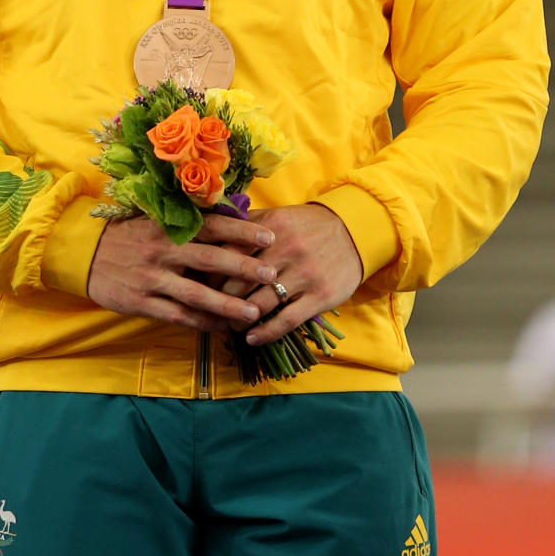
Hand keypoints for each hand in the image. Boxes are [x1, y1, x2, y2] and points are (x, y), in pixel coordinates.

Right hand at [87, 211, 278, 332]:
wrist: (83, 254)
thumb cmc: (128, 235)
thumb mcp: (154, 220)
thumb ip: (186, 224)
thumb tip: (229, 223)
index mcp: (168, 226)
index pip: (212, 225)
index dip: (242, 230)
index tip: (269, 236)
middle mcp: (163, 250)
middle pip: (210, 259)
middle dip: (243, 266)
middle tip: (272, 274)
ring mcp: (152, 278)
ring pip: (196, 294)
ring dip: (227, 304)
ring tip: (254, 312)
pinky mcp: (142, 302)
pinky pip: (178, 316)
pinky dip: (202, 323)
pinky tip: (222, 328)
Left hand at [221, 203, 362, 345]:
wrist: (355, 232)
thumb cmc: (308, 226)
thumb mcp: (278, 216)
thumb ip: (246, 224)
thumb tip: (210, 232)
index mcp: (271, 227)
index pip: (229, 252)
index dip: (210, 271)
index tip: (199, 283)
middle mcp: (286, 249)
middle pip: (239, 281)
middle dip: (219, 299)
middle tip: (209, 309)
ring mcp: (304, 274)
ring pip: (260, 303)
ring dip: (239, 319)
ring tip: (228, 326)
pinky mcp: (320, 295)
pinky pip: (286, 320)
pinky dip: (265, 333)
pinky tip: (251, 339)